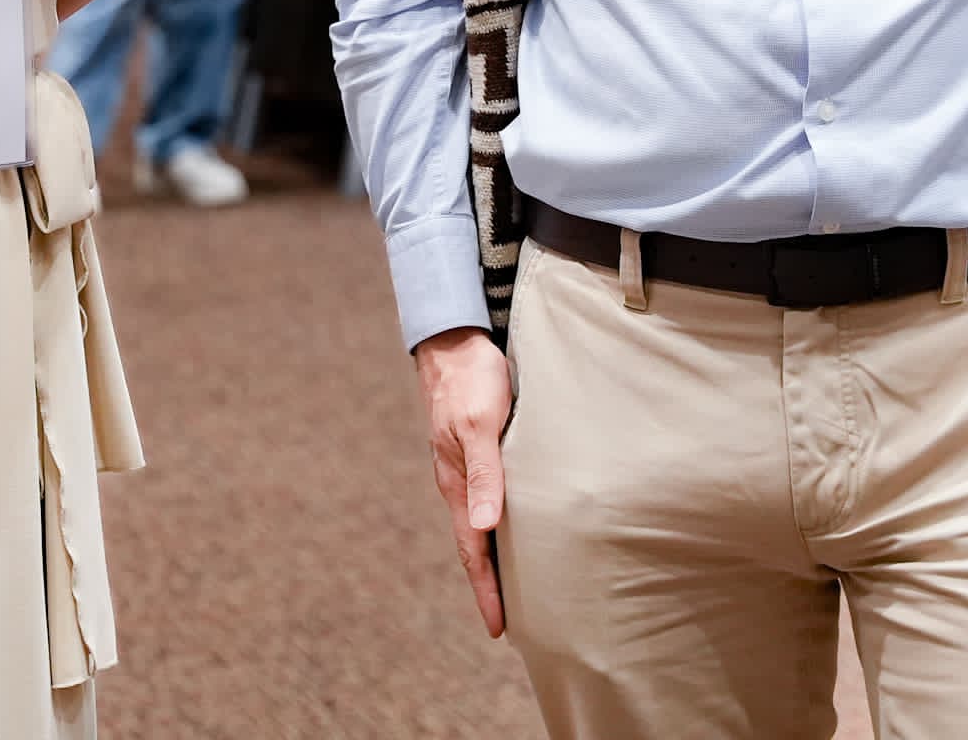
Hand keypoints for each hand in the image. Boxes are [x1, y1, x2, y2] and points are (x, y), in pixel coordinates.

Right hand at [412, 327, 512, 637]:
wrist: (453, 338)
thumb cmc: (471, 379)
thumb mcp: (479, 424)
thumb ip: (486, 473)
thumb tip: (485, 526)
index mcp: (458, 483)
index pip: (473, 550)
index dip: (486, 590)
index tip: (498, 629)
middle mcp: (459, 481)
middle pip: (475, 544)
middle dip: (489, 584)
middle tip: (509, 622)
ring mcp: (465, 466)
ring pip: (481, 522)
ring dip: (494, 555)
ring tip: (514, 584)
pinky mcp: (476, 449)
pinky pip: (487, 498)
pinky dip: (498, 524)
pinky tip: (512, 525)